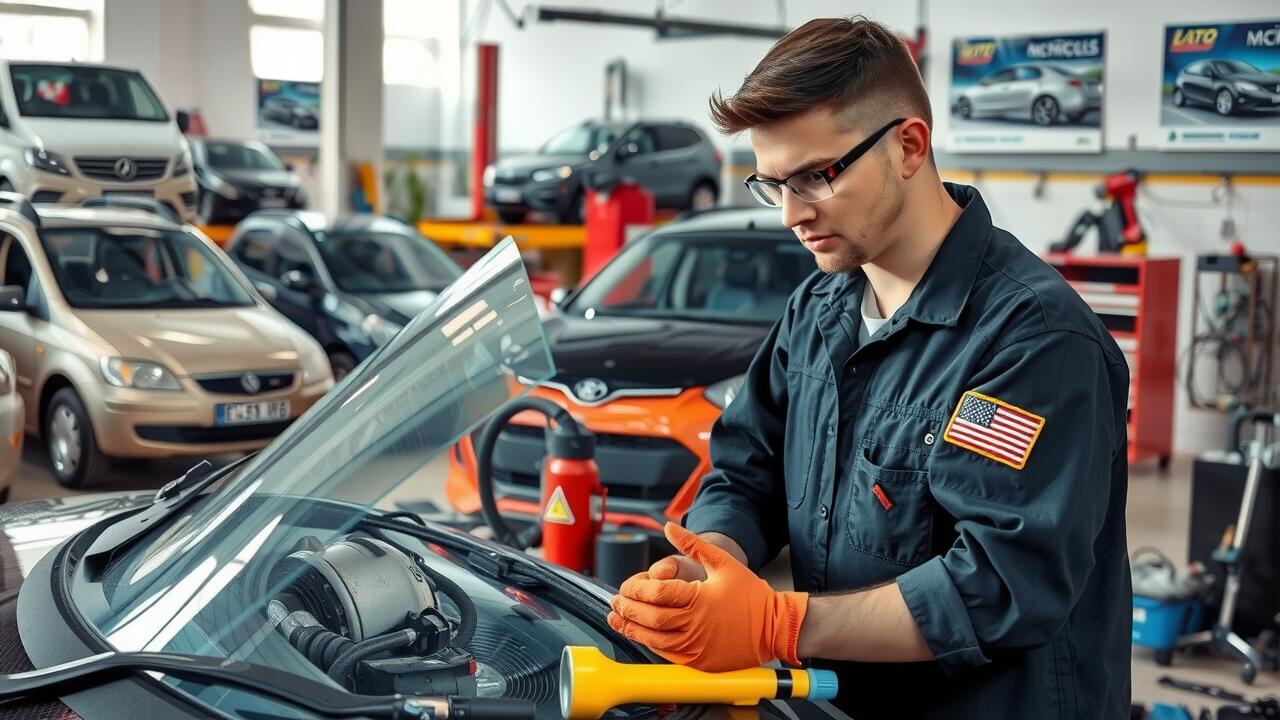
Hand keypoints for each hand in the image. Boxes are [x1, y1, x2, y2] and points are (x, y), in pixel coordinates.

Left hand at [607, 523, 807, 671]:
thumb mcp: (722, 562)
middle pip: (650, 619)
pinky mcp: (699, 662)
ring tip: (618, 620)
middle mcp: (695, 626)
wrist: (775, 627)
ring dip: (632, 630)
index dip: (637, 590)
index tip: (627, 586)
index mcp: (699, 600)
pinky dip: (650, 644)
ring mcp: (696, 648)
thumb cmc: (751, 596)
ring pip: (654, 641)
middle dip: (629, 610)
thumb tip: (669, 527)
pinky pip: (667, 655)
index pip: (657, 594)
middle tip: (617, 601)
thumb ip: (693, 544)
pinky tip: (641, 635)